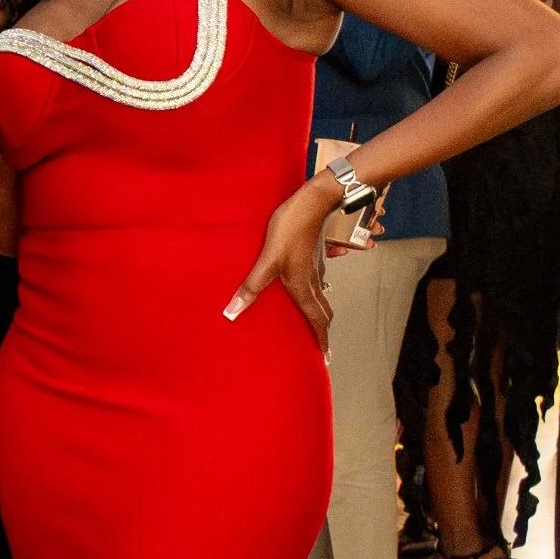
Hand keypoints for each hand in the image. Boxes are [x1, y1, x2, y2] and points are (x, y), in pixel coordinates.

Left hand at [224, 179, 338, 350]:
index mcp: (303, 286)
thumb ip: (251, 287)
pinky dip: (315, 292)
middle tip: (321, 346)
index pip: (317, 320)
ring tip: (313, 322)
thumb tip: (233, 312)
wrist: (314, 201)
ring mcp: (316, 267)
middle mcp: (314, 280)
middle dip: (322, 330)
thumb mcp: (267, 259)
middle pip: (323, 311)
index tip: (326, 358)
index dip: (321, 340)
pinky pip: (317, 280)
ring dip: (319, 312)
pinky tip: (308, 289)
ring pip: (321, 296)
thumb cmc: (291, 228)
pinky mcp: (314, 254)